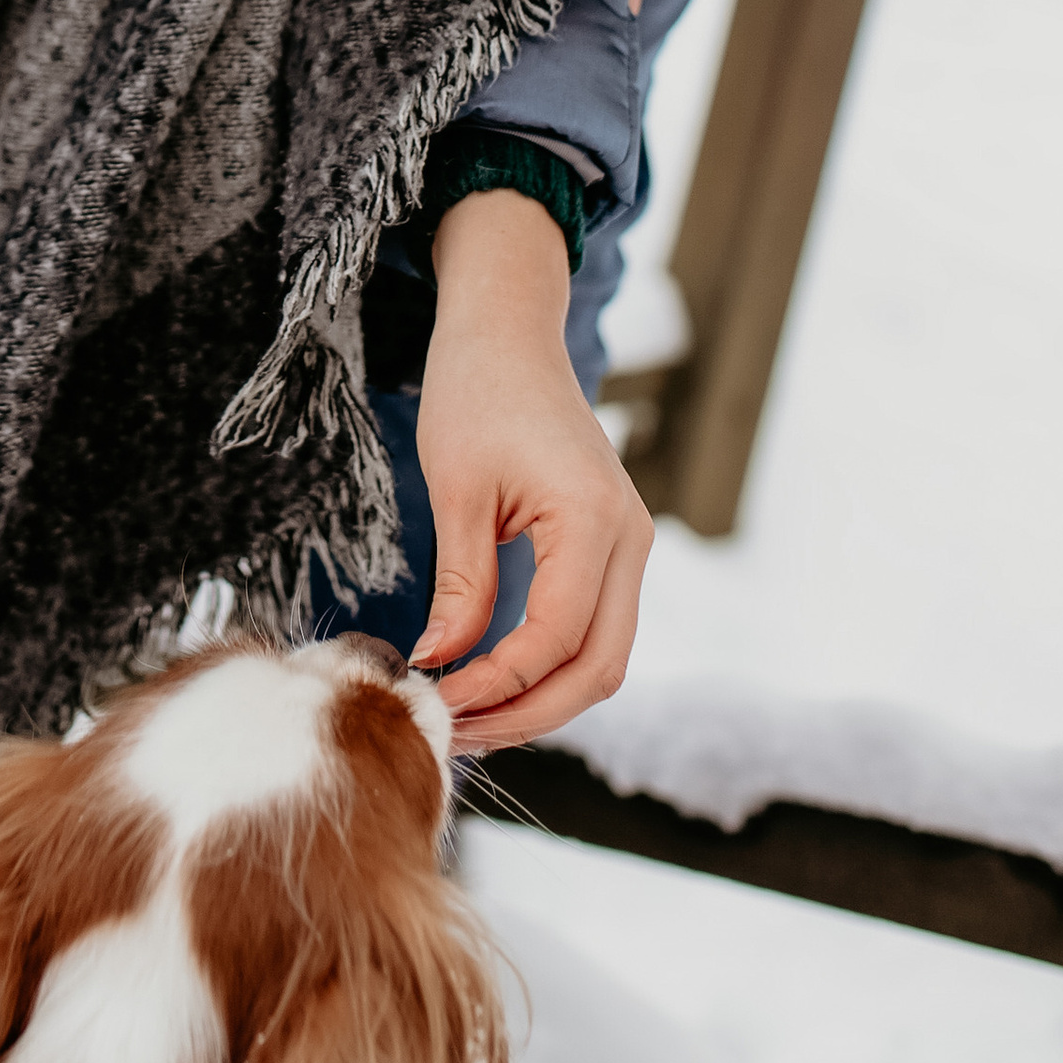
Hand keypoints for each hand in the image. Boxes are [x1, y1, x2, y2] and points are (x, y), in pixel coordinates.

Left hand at [410, 185, 652, 749]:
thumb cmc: (477, 391)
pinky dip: (549, 666)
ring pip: (603, 657)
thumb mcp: (456, 489)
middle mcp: (629, 539)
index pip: (555, 639)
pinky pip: (593, 628)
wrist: (509, 332)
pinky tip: (490, 679)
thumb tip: (439, 664)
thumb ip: (461, 585)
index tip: (434, 700)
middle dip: (527, 712)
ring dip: (541, 698)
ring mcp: (628, 545)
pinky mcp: (610, 547)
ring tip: (467, 715)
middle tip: (453, 730)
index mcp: (593, 520)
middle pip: (597, 668)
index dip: (496, 685)